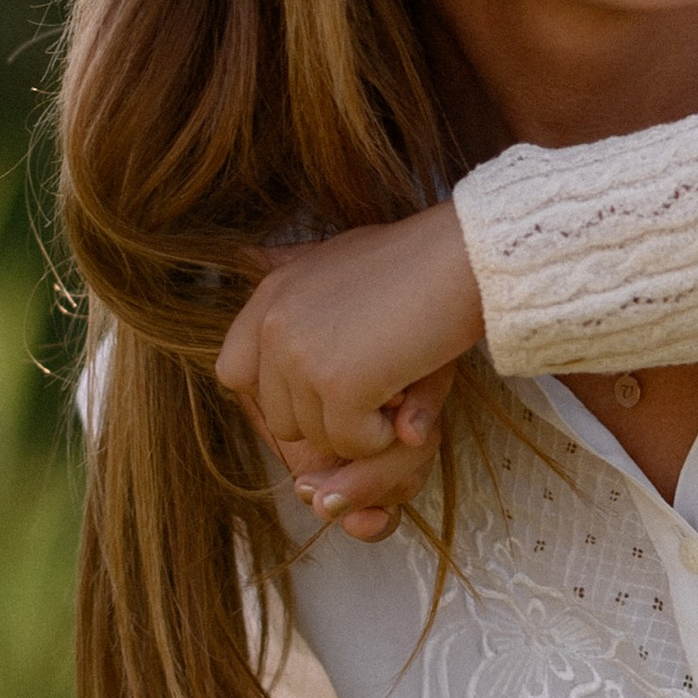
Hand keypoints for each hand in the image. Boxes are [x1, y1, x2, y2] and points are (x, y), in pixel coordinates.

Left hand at [217, 202, 484, 541]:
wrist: (464, 257)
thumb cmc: (414, 260)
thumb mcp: (336, 259)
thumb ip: (294, 279)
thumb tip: (245, 254)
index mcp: (270, 296)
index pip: (233, 373)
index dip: (277, 393)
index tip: (323, 385)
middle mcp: (275, 324)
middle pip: (279, 418)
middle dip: (327, 416)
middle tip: (375, 381)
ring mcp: (303, 355)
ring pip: (318, 437)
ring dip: (361, 424)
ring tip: (396, 378)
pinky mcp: (341, 384)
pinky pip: (353, 443)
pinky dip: (384, 434)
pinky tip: (405, 394)